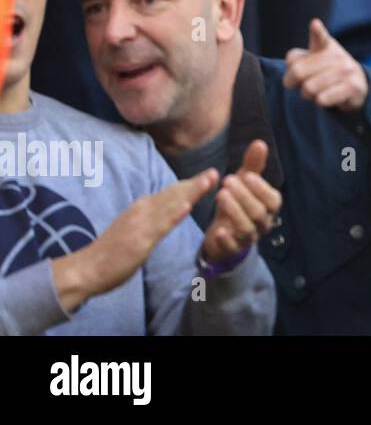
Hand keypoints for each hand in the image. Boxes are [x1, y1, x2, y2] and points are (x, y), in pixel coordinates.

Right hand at [52, 169, 217, 312]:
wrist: (85, 270)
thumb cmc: (111, 252)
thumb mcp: (135, 229)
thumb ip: (151, 220)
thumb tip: (167, 212)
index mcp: (142, 208)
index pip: (170, 194)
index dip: (190, 184)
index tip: (208, 175)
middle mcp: (142, 211)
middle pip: (173, 194)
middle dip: (195, 183)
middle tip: (214, 171)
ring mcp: (141, 224)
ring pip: (170, 205)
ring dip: (190, 192)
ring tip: (209, 180)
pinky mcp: (139, 240)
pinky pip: (160, 226)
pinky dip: (174, 215)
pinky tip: (188, 206)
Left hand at [200, 141, 281, 264]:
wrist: (224, 233)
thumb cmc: (239, 203)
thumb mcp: (245, 183)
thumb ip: (253, 165)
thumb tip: (260, 142)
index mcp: (269, 207)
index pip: (273, 199)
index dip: (260, 187)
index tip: (245, 174)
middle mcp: (263, 223)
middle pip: (258, 212)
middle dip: (244, 195)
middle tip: (226, 180)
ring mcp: (249, 238)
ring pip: (246, 228)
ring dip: (234, 211)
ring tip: (219, 195)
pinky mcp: (233, 249)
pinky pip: (233, 248)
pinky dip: (226, 240)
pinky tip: (218, 230)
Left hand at [283, 17, 369, 110]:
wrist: (358, 85)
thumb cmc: (326, 71)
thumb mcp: (313, 59)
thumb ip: (296, 59)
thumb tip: (291, 64)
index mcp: (325, 45)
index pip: (320, 36)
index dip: (317, 30)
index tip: (315, 24)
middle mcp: (337, 55)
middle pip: (298, 72)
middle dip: (294, 83)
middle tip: (302, 84)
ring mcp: (347, 71)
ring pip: (309, 88)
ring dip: (308, 95)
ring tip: (317, 91)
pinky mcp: (353, 87)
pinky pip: (322, 99)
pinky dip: (319, 101)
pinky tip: (328, 97)